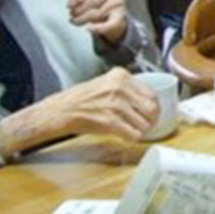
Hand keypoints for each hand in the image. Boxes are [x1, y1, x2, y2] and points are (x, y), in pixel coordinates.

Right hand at [0, 67, 159, 156]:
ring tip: (134, 130)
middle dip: (152, 119)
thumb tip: (148, 100)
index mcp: (121, 75)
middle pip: (152, 108)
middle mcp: (120, 88)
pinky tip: (126, 135)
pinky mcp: (110, 122)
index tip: (151, 112)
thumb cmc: (81, 99)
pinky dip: (133, 137)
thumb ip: (126, 88)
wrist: (61, 110)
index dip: (153, 106)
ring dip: (142, 130)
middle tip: (147, 124)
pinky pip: (134, 134)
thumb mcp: (106, 83)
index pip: (151, 93)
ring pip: (145, 123)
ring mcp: (115, 105)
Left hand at [68, 0, 127, 43]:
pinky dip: (99, 28)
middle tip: (71, 14)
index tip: (69, 5)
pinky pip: (110, 24)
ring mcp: (118, 0)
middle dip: (79, 10)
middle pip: (93, 0)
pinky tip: (89, 28)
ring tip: (75, 20)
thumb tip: (72, 3)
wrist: (108, 4)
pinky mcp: (121, 15)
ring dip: (83, 19)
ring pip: (97, 13)